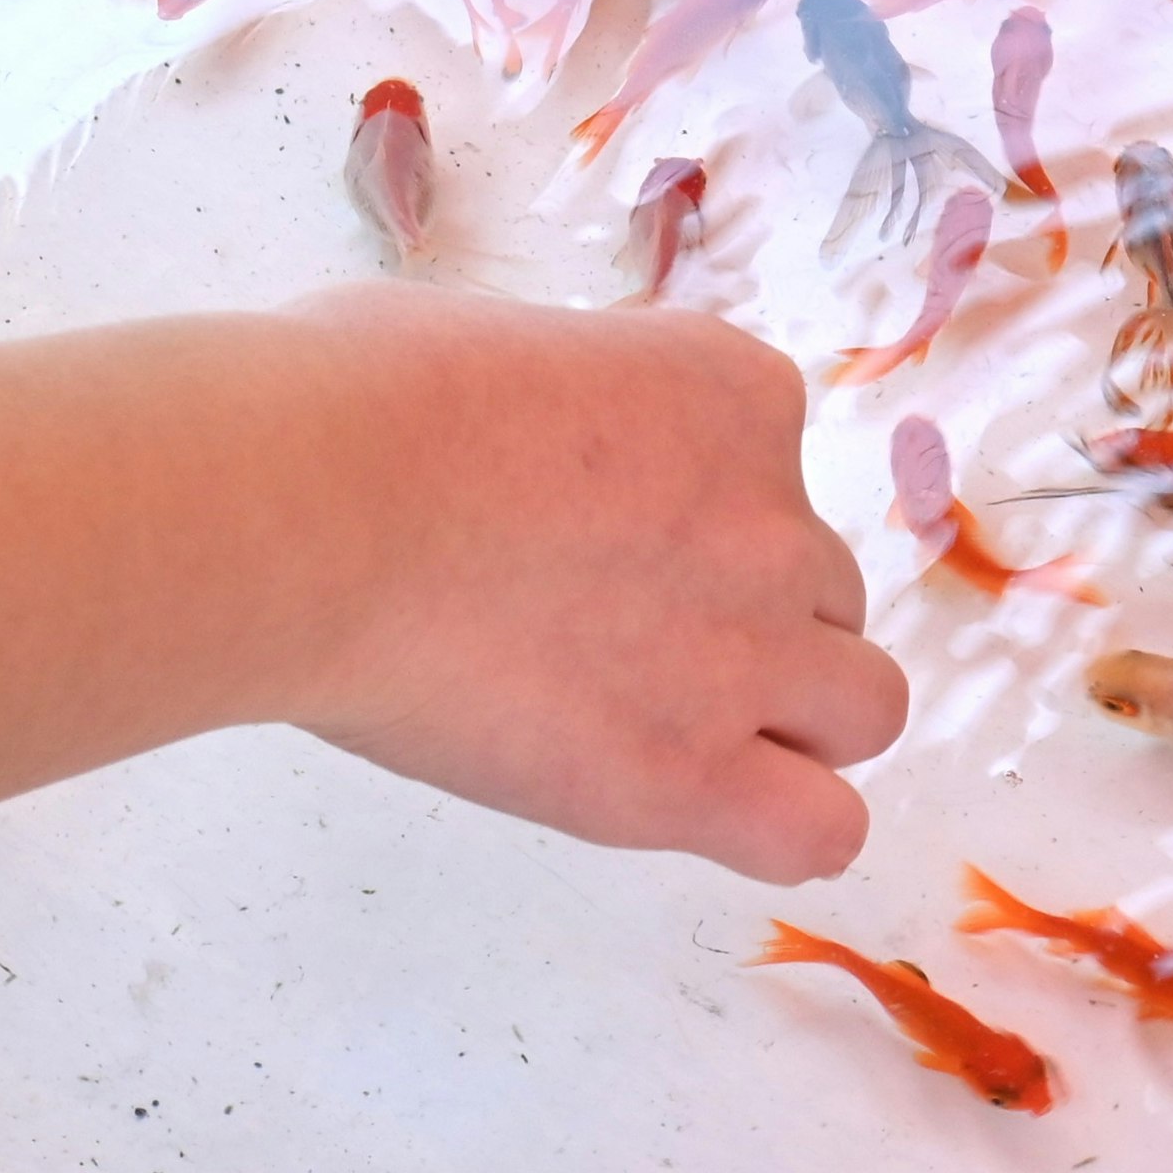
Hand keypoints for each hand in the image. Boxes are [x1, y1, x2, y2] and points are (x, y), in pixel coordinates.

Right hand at [275, 284, 906, 882]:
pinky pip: (820, 829)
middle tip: (619, 641)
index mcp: (728, 392)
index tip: (595, 532)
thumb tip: (514, 435)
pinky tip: (708, 811)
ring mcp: (746, 649)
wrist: (311, 511)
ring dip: (788, 722)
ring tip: (667, 730)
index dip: (691, 512)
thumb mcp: (494, 343)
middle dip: (746, 620)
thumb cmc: (345, 408)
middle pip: (824, 593)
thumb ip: (562, 400)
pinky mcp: (693, 771)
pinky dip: (785, 826)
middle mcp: (769, 517)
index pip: (772, 468)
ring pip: (861, 708)